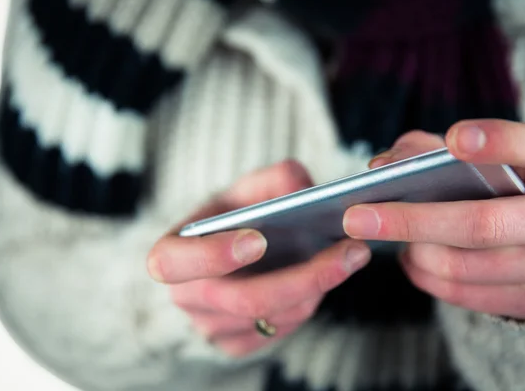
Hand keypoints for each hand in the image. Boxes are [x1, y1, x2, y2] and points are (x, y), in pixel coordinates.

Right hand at [147, 160, 370, 355]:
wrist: (226, 251)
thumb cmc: (233, 216)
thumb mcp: (246, 187)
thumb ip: (273, 179)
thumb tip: (303, 188)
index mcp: (173, 252)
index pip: (173, 263)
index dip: (212, 255)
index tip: (258, 240)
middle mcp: (186, 297)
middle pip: (242, 300)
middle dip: (304, 276)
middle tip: (351, 250)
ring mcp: (210, 326)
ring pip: (271, 316)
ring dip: (318, 287)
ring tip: (351, 255)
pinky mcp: (236, 344)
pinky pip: (280, 330)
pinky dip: (310, 302)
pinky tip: (325, 277)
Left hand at [344, 121, 524, 319]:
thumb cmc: (512, 184)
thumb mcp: (491, 156)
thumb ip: (437, 149)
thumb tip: (382, 166)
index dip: (501, 142)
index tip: (455, 138)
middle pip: (483, 225)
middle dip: (411, 220)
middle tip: (355, 216)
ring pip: (464, 266)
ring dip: (412, 250)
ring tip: (380, 233)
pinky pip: (463, 294)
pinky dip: (424, 274)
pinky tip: (410, 256)